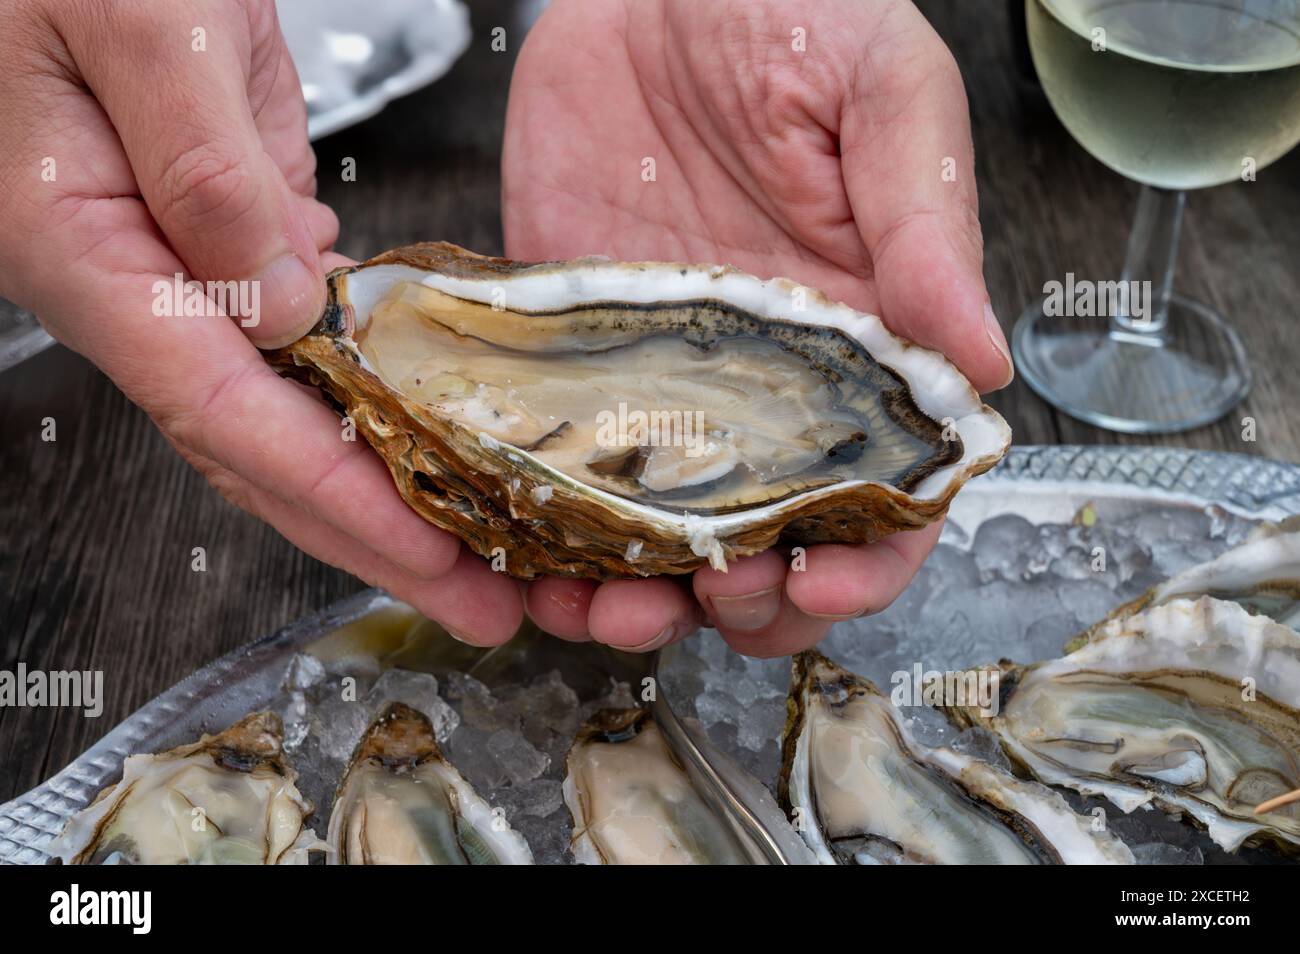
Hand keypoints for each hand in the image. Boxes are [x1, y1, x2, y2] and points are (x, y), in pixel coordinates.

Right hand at [0, 0, 525, 642]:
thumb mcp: (141, 25)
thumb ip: (204, 171)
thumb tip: (279, 306)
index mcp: (85, 250)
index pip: (220, 409)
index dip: (328, 490)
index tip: (421, 548)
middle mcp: (135, 283)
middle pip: (259, 449)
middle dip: (371, 534)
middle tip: (477, 602)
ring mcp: (184, 269)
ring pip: (286, 410)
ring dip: (380, 486)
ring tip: (476, 548)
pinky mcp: (234, 239)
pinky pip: (303, 345)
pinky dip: (369, 399)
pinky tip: (435, 441)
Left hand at [504, 0, 1011, 656]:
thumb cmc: (786, 11)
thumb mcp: (881, 93)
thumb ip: (925, 220)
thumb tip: (982, 359)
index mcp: (861, 340)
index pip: (885, 490)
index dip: (863, 561)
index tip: (819, 587)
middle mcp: (763, 383)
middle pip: (769, 540)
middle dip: (742, 601)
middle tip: (703, 602)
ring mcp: (659, 378)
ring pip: (657, 532)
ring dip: (637, 591)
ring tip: (602, 603)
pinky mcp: (570, 352)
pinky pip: (556, 465)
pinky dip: (542, 528)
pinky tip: (525, 553)